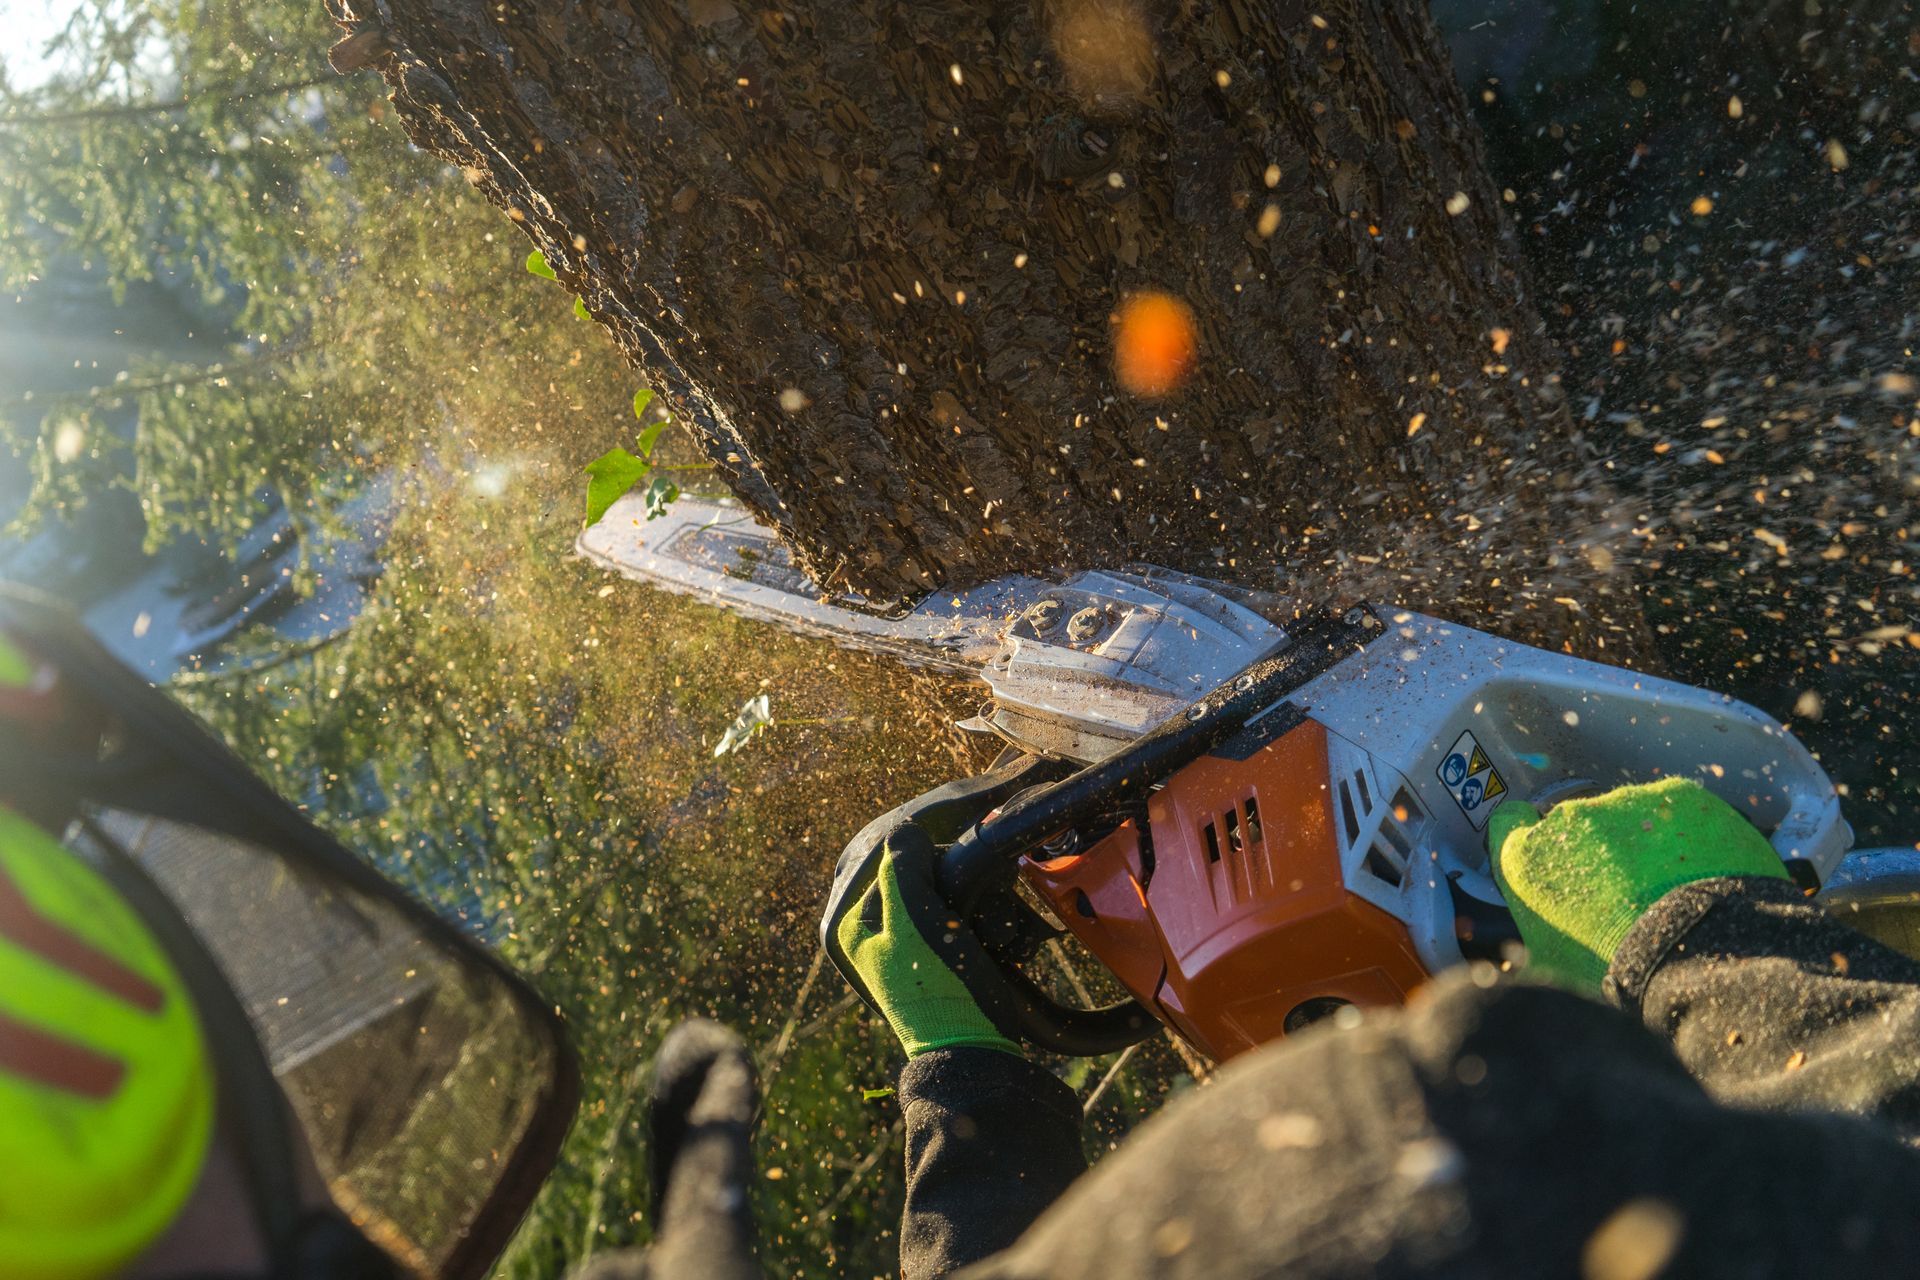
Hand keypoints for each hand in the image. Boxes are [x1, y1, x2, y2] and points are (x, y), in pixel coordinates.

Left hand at [834, 823, 1021, 1058]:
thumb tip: (905, 830)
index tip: (960, 881)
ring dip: (990, 910)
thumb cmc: (941, 990)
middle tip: (985, 917)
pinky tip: (1008, 944)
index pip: (897, 861)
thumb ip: (901, 867)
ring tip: (1000, 936)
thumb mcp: (914, 921)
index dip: (934, 862)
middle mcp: (883, 935)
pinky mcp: (952, 960)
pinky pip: (976, 921)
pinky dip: (997, 927)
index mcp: (857, 925)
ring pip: (960, 896)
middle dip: (968, 891)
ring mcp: (919, 948)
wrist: (978, 1055)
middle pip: (932, 878)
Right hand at [1488, 777, 1788, 992]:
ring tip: (1673, 889)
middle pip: (1575, 820)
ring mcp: (1626, 802)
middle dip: (1594, 847)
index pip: (1510, 822)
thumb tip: (1538, 923)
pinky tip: (1704, 873)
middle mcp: (1567, 817)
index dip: (1530, 838)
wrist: (1699, 963)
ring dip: (1643, 841)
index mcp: (1525, 857)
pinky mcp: (1681, 796)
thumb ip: (1537, 918)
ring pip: (1630, 813)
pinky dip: (1690, 834)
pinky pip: (1680, 811)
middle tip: (1624, 890)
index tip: (1550, 854)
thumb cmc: (1619, 972)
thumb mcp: (1551, 957)